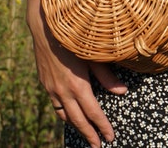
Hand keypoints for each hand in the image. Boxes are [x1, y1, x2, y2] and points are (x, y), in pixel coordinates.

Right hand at [31, 17, 127, 147]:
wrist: (45, 29)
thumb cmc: (73, 40)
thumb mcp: (93, 56)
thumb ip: (107, 77)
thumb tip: (122, 92)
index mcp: (78, 86)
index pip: (93, 113)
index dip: (102, 126)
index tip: (110, 137)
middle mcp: (63, 91)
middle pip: (78, 120)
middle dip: (89, 134)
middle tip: (98, 145)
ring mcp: (52, 89)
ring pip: (64, 115)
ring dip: (76, 126)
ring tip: (85, 134)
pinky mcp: (45, 84)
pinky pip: (55, 105)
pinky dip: (64, 114)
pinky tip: (69, 116)